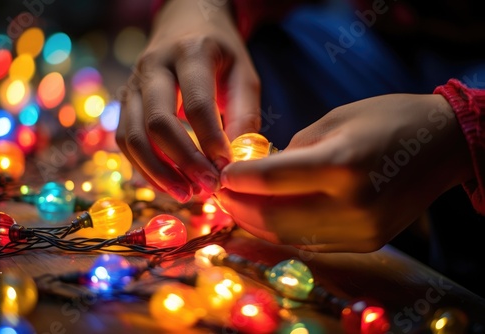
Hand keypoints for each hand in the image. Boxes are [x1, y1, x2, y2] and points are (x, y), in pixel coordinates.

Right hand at [116, 0, 260, 201]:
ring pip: (132, 136)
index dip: (212, 141)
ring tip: (187, 194)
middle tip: (208, 187)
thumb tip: (236, 161)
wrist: (185, 23)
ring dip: (158, 172)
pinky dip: (144, 167)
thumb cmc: (220, 52)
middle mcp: (153, 66)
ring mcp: (132, 83)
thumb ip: (245, 114)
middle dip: (183, 162)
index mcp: (190, 52)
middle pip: (157, 122)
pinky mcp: (124, 100)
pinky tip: (168, 182)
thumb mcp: (243, 73)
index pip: (197, 104)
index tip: (228, 168)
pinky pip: (124, 140)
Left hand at [218, 94, 473, 251]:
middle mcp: (353, 204)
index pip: (272, 179)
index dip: (237, 179)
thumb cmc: (385, 119)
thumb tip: (256, 176)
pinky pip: (311, 243)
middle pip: (274, 218)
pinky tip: (267, 217)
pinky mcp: (366, 243)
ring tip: (237, 208)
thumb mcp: (332, 121)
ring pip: (289, 238)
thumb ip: (291, 153)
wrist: (441, 145)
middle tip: (220, 195)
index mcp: (343, 163)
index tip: (220, 175)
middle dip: (238, 208)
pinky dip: (283, 232)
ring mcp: (361, 230)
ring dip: (255, 225)